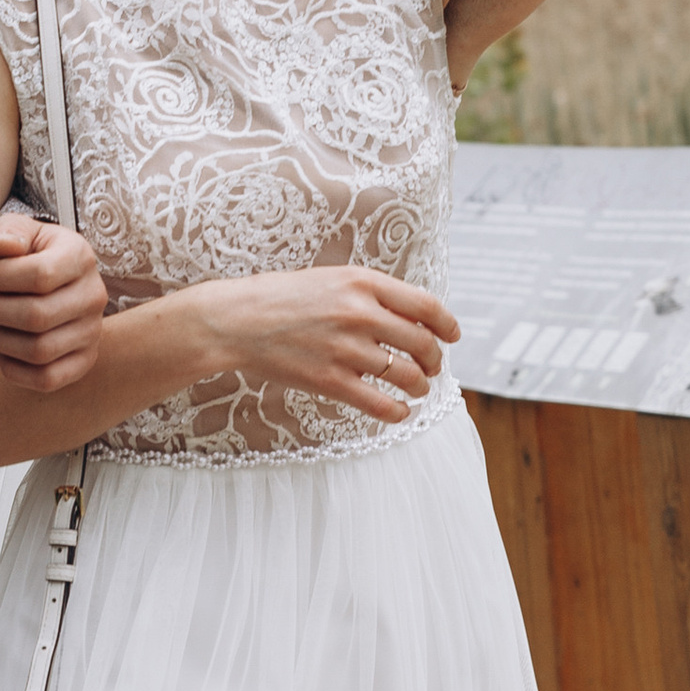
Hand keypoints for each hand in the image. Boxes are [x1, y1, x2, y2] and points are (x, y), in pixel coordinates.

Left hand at [0, 214, 110, 395]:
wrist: (54, 283)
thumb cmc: (29, 254)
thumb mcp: (19, 232)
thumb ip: (9, 232)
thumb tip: (3, 247)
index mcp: (80, 257)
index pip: (39, 275)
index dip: (0, 276)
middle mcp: (93, 296)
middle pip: (37, 316)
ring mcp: (92, 333)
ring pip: (39, 351)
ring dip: (0, 339)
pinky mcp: (84, 362)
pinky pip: (46, 379)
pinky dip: (13, 368)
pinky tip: (3, 348)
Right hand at [193, 265, 458, 424]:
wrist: (236, 321)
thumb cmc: (282, 297)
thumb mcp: (331, 279)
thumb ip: (370, 294)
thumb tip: (412, 316)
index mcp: (362, 282)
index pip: (426, 305)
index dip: (447, 324)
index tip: (453, 336)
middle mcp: (359, 313)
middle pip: (422, 343)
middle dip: (435, 360)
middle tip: (432, 367)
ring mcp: (346, 348)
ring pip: (407, 376)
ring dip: (419, 386)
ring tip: (416, 388)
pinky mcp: (330, 380)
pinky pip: (381, 404)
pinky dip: (398, 411)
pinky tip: (399, 410)